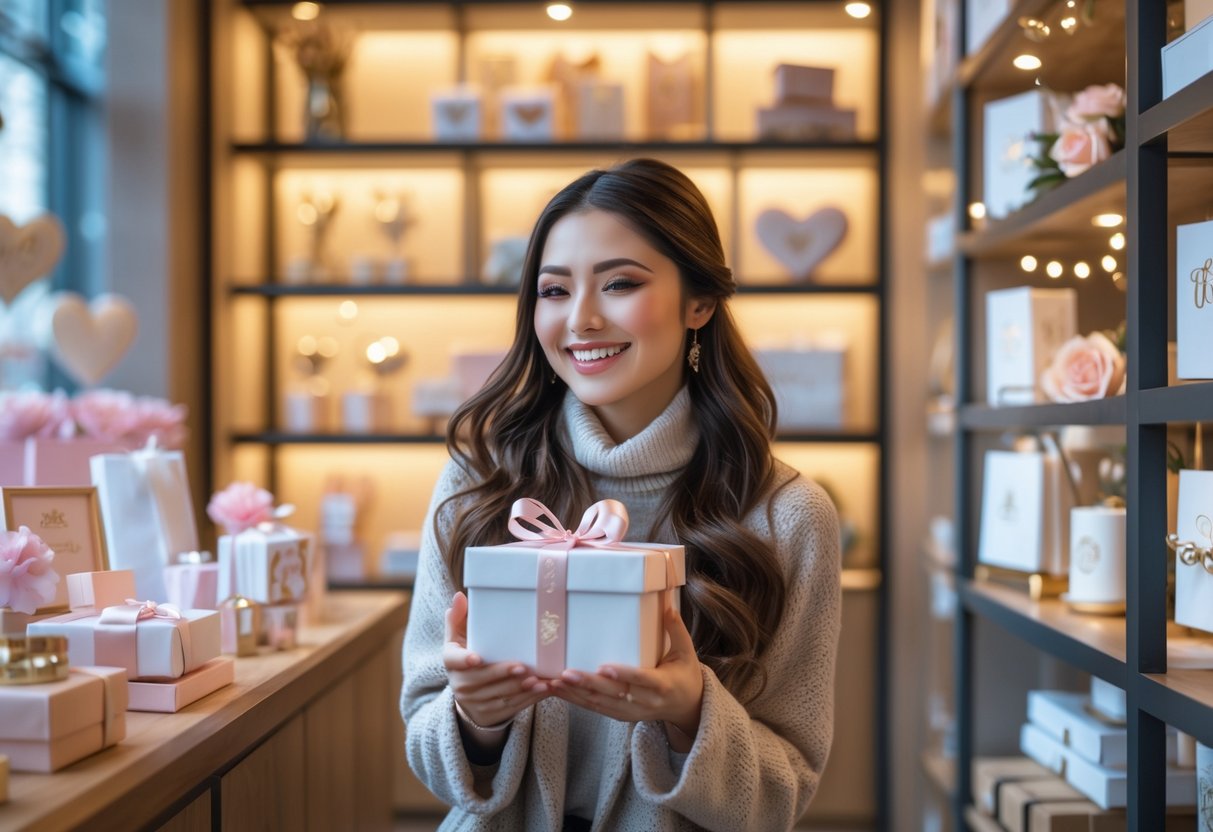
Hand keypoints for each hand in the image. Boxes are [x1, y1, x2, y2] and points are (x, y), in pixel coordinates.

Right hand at [443, 591, 550, 726]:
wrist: (470, 698)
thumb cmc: (468, 658)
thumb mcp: (459, 640)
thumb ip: (458, 619)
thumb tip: (459, 596)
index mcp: (452, 663)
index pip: (454, 661)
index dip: (465, 660)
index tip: (477, 658)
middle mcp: (460, 685)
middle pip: (481, 680)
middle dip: (502, 674)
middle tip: (522, 666)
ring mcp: (475, 702)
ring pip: (500, 696)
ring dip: (520, 689)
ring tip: (538, 679)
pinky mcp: (492, 713)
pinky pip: (513, 707)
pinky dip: (530, 699)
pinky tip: (543, 689)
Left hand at [550, 605, 703, 738]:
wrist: (686, 707)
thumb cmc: (685, 674)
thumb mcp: (686, 652)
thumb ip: (676, 630)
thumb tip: (667, 606)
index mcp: (663, 685)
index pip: (642, 680)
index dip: (623, 675)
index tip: (604, 668)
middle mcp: (646, 702)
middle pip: (615, 695)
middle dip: (589, 685)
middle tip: (566, 673)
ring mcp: (632, 712)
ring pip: (601, 705)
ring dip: (576, 695)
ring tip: (554, 683)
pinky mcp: (622, 716)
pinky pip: (597, 709)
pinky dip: (577, 701)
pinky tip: (559, 692)